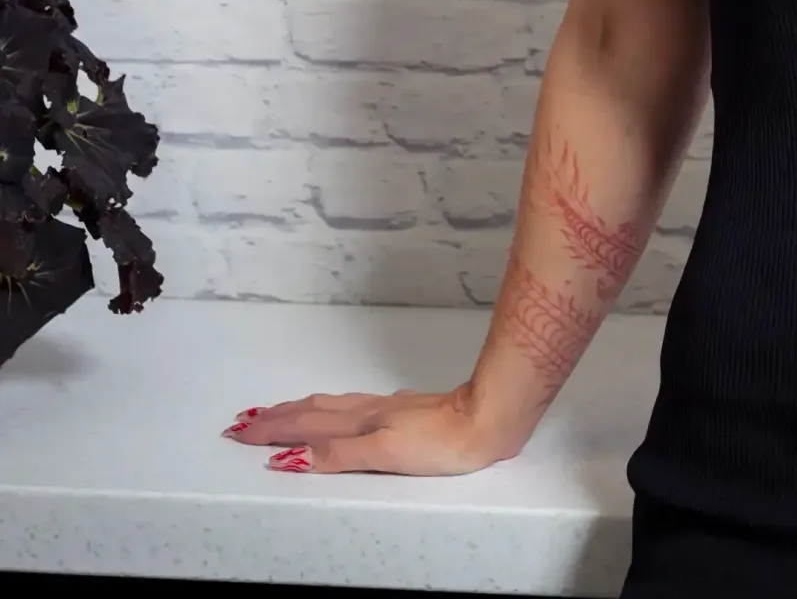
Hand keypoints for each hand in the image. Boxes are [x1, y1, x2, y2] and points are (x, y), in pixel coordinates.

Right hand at [220, 382, 518, 476]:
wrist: (489, 418)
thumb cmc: (442, 442)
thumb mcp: (385, 453)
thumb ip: (338, 454)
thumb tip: (290, 457)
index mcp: (360, 423)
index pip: (305, 427)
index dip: (271, 431)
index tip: (238, 432)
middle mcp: (369, 413)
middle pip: (313, 413)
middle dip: (277, 418)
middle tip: (244, 421)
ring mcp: (387, 411)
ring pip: (332, 408)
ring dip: (300, 411)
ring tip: (279, 413)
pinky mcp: (405, 414)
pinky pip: (353, 410)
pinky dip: (330, 412)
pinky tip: (338, 414)